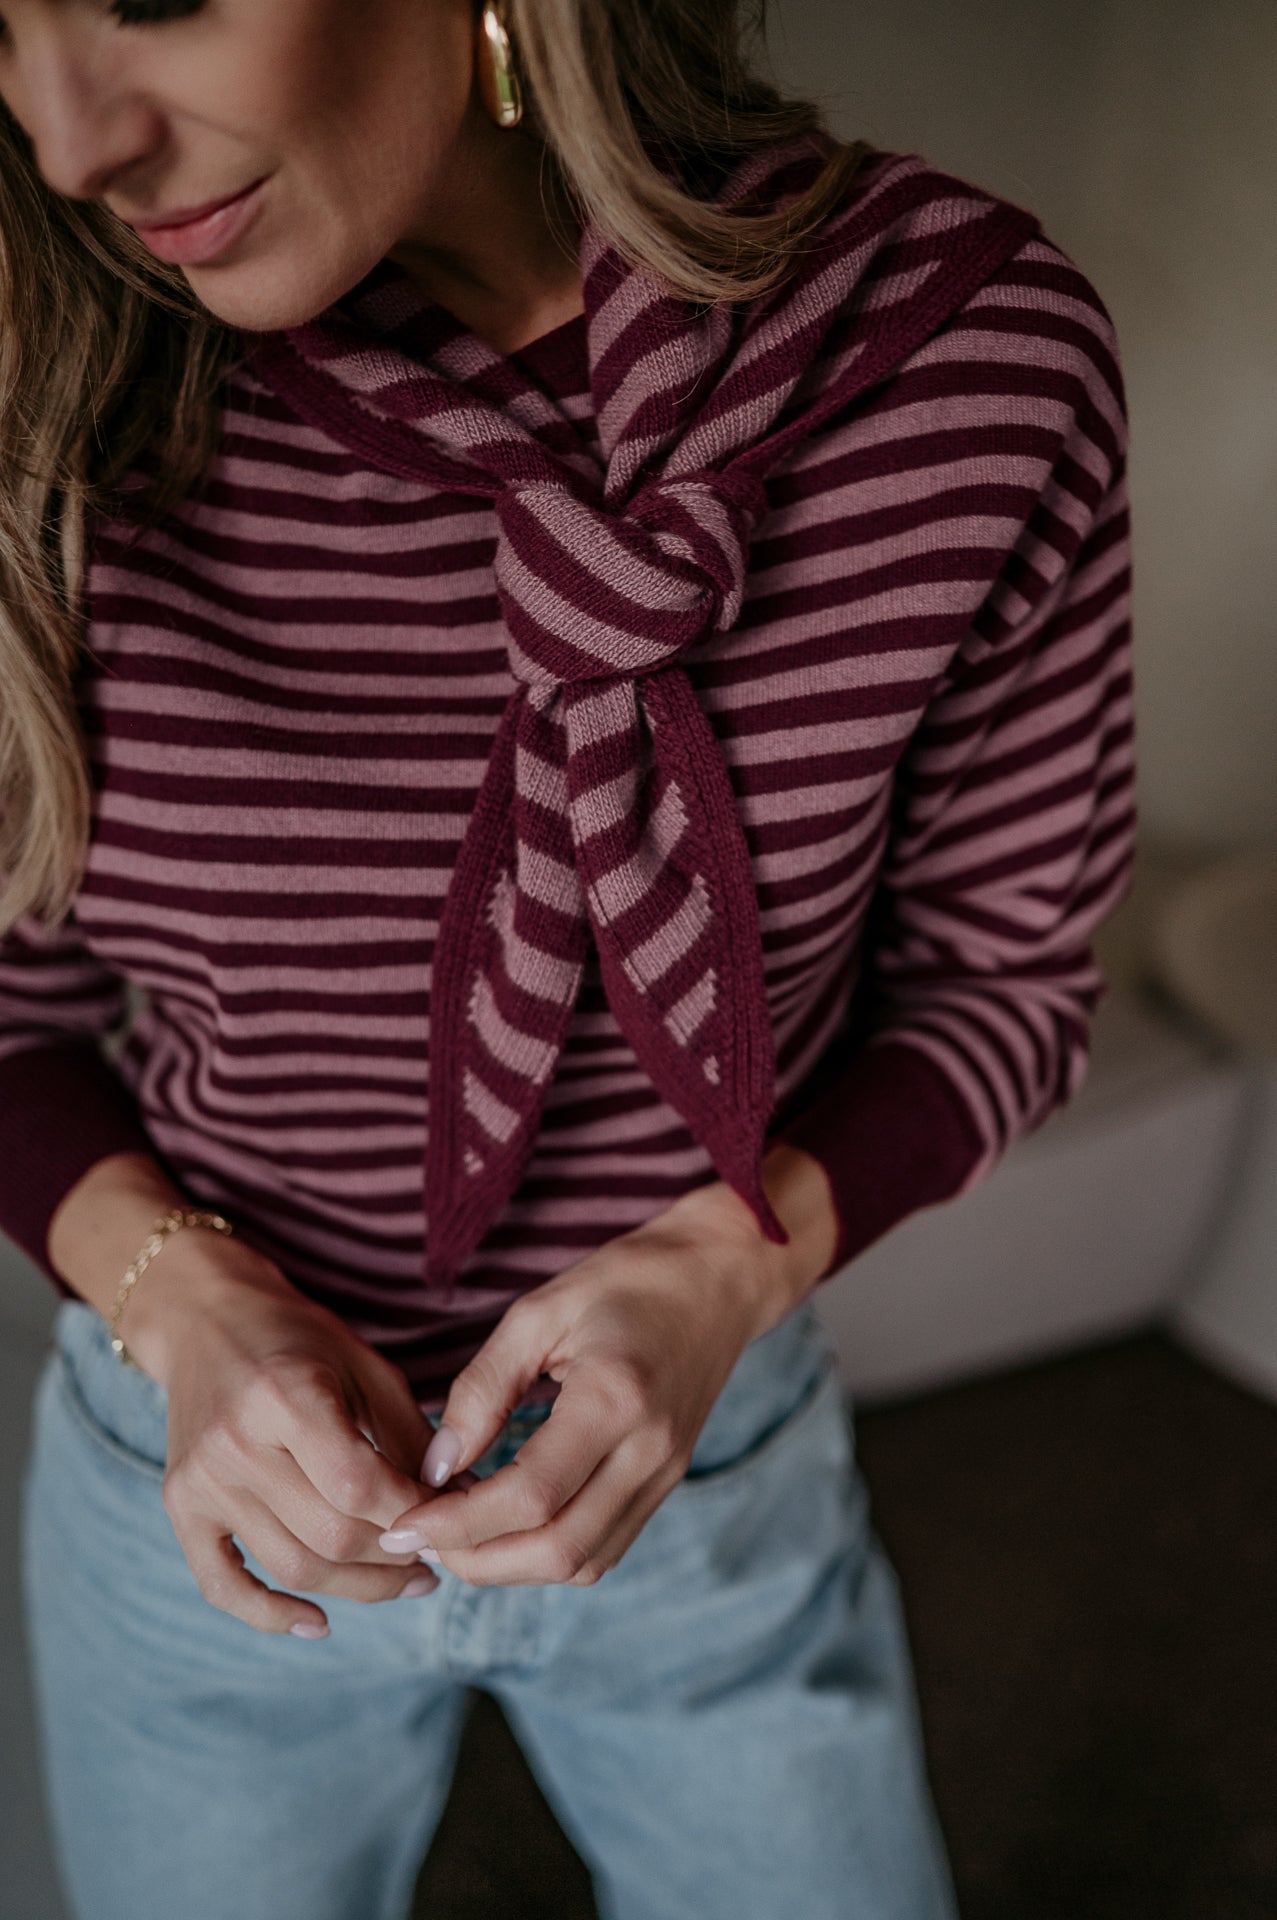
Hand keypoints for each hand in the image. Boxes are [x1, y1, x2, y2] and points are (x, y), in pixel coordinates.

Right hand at [133, 1235, 476, 1636]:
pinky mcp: (180, 1506)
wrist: (205, 1318)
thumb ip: (411, 1437)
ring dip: (357, 1587)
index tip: (450, 1522)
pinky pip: (222, 1584)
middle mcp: (235, 1444)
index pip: (360, 1486)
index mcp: (285, 1396)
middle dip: (395, 1557)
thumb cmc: (299, 1339)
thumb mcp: (365, 1367)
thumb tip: (465, 1503)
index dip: (413, 1515)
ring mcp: (201, 1481)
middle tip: (435, 1558)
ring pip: (291, 1566)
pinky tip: (319, 1622)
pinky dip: (269, 1616)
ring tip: (403, 1581)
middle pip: (330, 1535)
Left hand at [380, 1143, 838, 1587]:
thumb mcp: (539, 1312)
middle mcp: (649, 1451)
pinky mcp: (666, 1483)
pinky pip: (604, 1549)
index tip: (403, 1524)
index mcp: (616, 1399)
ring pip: (583, 1563)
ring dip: (510, 1566)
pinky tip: (506, 1525)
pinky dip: (547, 1554)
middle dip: (477, 1560)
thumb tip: (436, 1464)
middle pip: (559, 1550)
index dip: (458, 1525)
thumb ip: (483, 1388)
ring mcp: (666, 1474)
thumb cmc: (626, 1281)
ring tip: (454, 1535)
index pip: (531, 1496)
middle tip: (420, 1539)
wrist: (719, 1277)